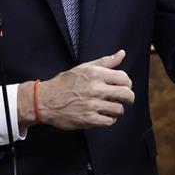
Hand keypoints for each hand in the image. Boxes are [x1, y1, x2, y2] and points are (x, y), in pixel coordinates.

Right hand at [19, 50, 133, 129]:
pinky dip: (110, 119)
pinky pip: (109, 121)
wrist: (46, 100)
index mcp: (96, 74)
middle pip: (126, 94)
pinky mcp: (88, 119)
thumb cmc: (64, 83)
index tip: (124, 87)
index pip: (124, 78)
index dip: (128, 83)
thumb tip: (122, 53)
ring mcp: (92, 105)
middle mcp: (95, 88)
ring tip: (111, 107)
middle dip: (129, 97)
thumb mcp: (84, 68)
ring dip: (118, 109)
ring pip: (119, 109)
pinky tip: (104, 115)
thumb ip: (105, 62)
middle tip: (126, 99)